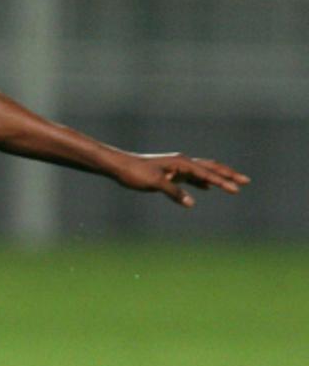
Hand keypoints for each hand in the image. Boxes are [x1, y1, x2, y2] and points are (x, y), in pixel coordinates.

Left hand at [112, 152, 249, 206]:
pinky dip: (202, 182)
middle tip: (246, 181)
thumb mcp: (155, 183)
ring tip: (232, 184)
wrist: (119, 166)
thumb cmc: (135, 173)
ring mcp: (176, 167)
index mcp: (181, 163)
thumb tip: (192, 203)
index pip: (207, 173)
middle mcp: (182, 163)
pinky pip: (191, 177)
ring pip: (202, 172)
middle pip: (210, 168)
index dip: (223, 182)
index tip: (236, 189)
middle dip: (228, 175)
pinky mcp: (170, 173)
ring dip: (218, 178)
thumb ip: (174, 192)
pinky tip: (207, 188)